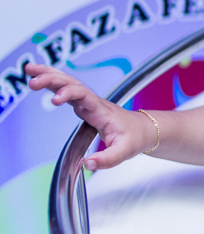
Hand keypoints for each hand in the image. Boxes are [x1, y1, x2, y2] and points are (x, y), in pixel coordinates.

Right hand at [26, 64, 156, 169]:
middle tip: (33, 81)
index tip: (55, 99)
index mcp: (102, 111)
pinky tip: (39, 76)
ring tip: (29, 69)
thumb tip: (87, 164)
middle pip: (73, 85)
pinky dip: (52, 82)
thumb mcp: (124, 152)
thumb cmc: (134, 138)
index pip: (84, 96)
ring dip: (50, 76)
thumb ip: (107, 159)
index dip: (69, 94)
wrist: (143, 130)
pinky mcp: (83, 104)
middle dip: (53, 80)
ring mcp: (88, 102)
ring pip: (68, 83)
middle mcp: (93, 102)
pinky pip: (66, 90)